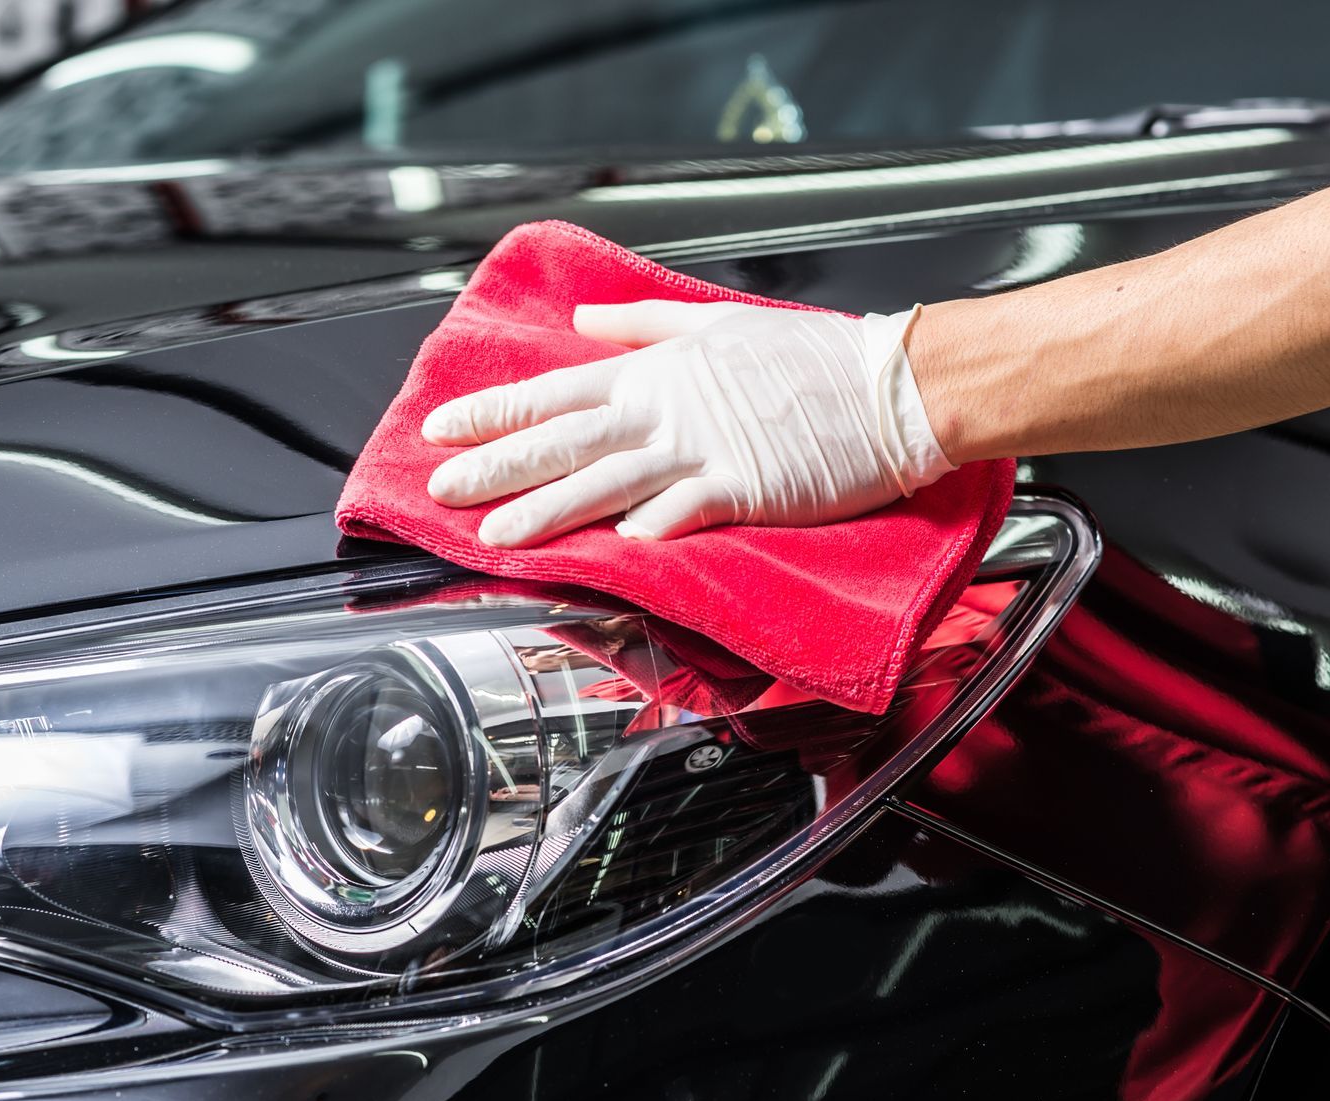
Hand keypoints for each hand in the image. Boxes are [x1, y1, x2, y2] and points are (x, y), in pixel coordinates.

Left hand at [421, 300, 952, 546]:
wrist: (890, 384)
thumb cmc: (813, 359)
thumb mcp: (717, 323)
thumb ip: (643, 327)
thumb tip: (584, 321)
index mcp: (657, 372)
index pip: (556, 391)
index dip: (494, 411)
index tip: (441, 428)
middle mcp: (666, 409)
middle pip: (564, 440)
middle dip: (495, 466)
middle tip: (439, 491)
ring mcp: (703, 448)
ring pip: (607, 480)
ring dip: (547, 509)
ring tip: (496, 534)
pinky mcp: (745, 484)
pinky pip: (688, 508)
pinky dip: (654, 526)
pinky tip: (617, 550)